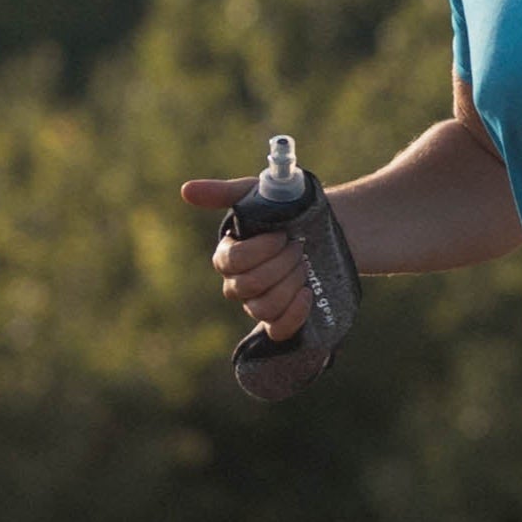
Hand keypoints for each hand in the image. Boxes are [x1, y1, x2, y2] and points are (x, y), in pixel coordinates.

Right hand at [179, 178, 308, 341]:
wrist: (336, 227)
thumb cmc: (291, 209)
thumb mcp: (261, 194)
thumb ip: (224, 193)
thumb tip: (186, 190)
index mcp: (229, 254)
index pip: (231, 262)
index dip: (260, 250)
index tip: (282, 234)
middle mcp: (239, 282)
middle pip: (247, 286)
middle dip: (280, 265)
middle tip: (298, 247)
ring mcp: (259, 302)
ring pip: (262, 308)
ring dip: (289, 284)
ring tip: (305, 265)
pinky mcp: (282, 317)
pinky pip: (278, 330)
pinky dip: (293, 314)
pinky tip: (307, 294)